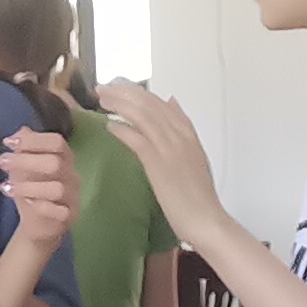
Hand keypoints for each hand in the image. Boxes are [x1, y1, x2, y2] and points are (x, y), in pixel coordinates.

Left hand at [0, 127, 77, 256]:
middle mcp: (72, 175)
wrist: (39, 225)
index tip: (8, 143)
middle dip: (25, 161)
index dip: (33, 140)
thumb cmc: (32, 192)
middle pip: (56, 162)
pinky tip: (26, 204)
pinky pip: (59, 211)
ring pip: (57, 188)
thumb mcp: (23, 167)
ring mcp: (73, 197)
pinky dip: (40, 206)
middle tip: (1, 162)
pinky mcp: (69, 217)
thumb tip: (19, 133)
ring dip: (28, 186)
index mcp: (64, 158)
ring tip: (7, 187)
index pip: (57, 142)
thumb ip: (23, 148)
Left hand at [99, 83, 219, 241]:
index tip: (120, 88)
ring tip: (102, 100)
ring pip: (141, 115)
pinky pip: (136, 138)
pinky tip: (109, 126)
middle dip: (124, 92)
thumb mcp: (195, 155)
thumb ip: (182, 129)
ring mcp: (168, 147)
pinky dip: (122, 129)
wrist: (204, 218)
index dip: (138, 93)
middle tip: (104, 88)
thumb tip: (172, 103)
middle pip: (148, 104)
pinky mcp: (157, 162)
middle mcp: (179, 135)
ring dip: (119, 104)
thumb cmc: (199, 195)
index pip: (161, 103)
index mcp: (188, 134)